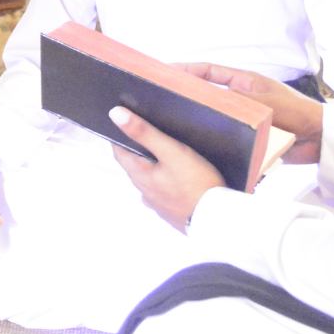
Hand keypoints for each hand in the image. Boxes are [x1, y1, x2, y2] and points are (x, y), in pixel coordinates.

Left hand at [109, 106, 225, 231]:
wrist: (218, 219)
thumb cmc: (195, 182)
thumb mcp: (171, 151)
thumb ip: (145, 133)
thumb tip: (115, 114)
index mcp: (138, 176)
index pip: (119, 152)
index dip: (119, 136)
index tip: (126, 123)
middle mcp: (144, 192)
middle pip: (134, 166)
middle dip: (137, 149)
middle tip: (148, 132)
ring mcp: (158, 205)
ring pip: (149, 180)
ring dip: (152, 166)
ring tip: (166, 152)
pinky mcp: (173, 212)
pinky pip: (163, 192)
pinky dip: (165, 180)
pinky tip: (178, 176)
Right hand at [178, 62, 324, 163]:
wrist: (321, 140)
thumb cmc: (298, 113)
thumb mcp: (264, 103)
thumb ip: (235, 100)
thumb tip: (205, 99)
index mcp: (244, 82)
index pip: (208, 71)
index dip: (186, 70)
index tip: (164, 71)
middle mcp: (240, 98)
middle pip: (206, 94)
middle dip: (185, 95)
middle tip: (161, 99)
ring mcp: (243, 117)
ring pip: (213, 117)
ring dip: (197, 120)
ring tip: (173, 124)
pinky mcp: (248, 137)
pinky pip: (224, 136)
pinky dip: (212, 140)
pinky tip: (198, 146)